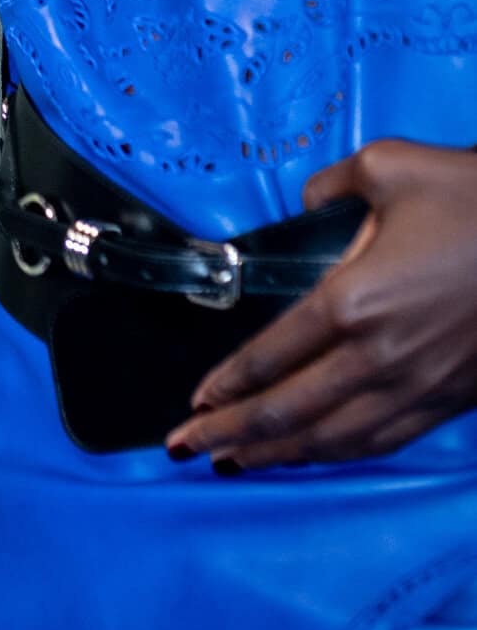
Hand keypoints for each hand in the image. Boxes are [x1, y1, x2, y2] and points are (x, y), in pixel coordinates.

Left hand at [167, 138, 476, 471]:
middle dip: (229, 433)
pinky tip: (315, 455)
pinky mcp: (450, 400)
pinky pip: (382, 439)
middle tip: (182, 448)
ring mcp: (417, 386)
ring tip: (233, 464)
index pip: (270, 356)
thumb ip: (331, 184)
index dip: (226, 384)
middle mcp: (378, 356)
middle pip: (289, 409)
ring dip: (277, 453)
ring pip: (334, 437)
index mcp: (352, 300)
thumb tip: (309, 199)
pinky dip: (338, 454)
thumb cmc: (474, 197)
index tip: (192, 402)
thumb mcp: (390, 165)